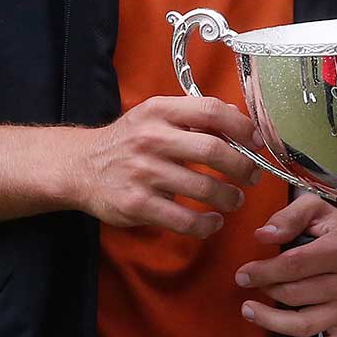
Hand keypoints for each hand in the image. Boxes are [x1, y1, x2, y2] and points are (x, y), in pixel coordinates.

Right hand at [69, 95, 260, 236]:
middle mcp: (151, 138)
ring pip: (204, 189)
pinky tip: (213, 222)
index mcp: (159, 111)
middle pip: (214, 150)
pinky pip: (184, 220)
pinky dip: (207, 225)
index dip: (242, 127)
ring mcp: (143, 173)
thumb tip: (240, 122)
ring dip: (230, 198)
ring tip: (235, 200)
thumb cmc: (128, 141)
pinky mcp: (136, 204)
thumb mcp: (156, 116)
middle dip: (243, 167)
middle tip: (252, 176)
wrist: (80, 166)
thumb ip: (194, 116)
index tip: (257, 142)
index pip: (211, 111)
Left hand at [235, 194, 336, 336]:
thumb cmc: (334, 230)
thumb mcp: (314, 208)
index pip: (294, 265)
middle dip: (265, 290)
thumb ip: (288, 217)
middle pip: (295, 295)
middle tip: (248, 284)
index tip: (243, 273)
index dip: (263, 271)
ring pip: (304, 324)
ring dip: (271, 321)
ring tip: (251, 311)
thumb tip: (264, 235)